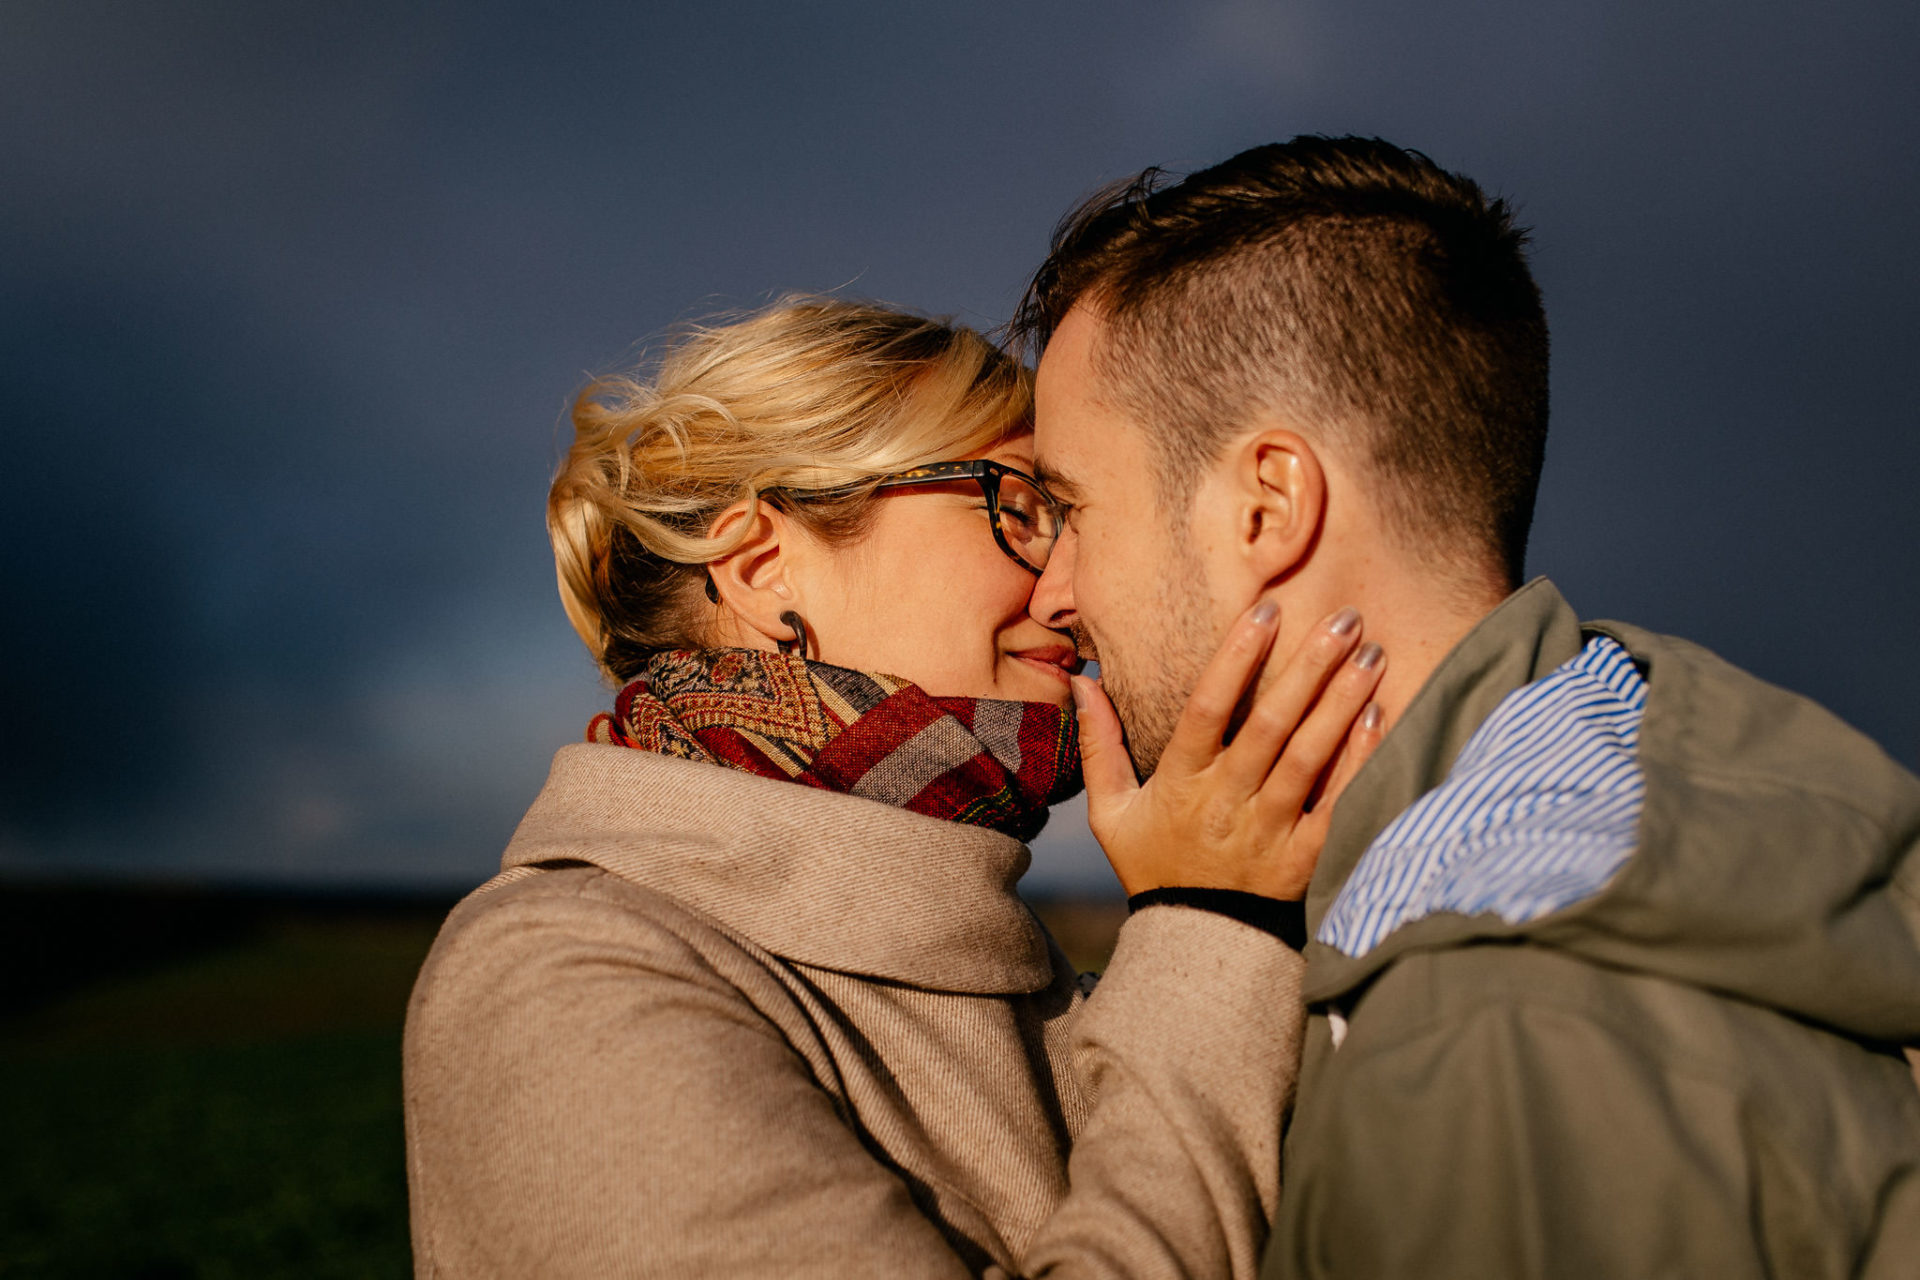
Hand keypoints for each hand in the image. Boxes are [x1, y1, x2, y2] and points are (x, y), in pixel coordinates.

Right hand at [1072, 601, 1387, 899]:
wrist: (1194, 943)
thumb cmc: (1152, 864)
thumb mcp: (1110, 811)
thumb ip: (1098, 744)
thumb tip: (1082, 681)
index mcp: (1179, 782)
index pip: (1208, 708)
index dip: (1237, 657)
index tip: (1267, 609)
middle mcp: (1225, 802)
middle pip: (1271, 725)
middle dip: (1310, 666)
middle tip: (1345, 617)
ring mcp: (1267, 831)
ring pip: (1309, 758)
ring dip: (1343, 703)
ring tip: (1373, 655)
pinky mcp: (1303, 859)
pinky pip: (1336, 804)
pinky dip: (1358, 761)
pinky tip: (1378, 718)